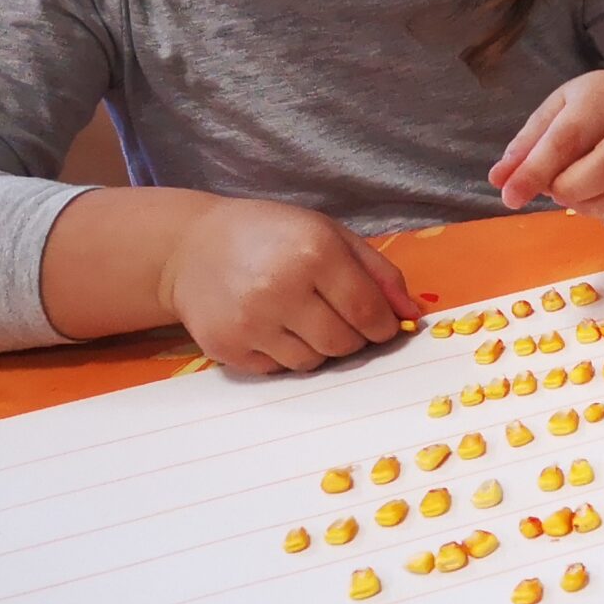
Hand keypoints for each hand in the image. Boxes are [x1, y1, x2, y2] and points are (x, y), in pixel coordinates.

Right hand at [157, 197, 412, 373]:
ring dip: (319, 347)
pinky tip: (271, 325)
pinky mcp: (226, 347)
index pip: (368, 313)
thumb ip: (379, 273)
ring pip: (313, 362)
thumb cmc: (272, 235)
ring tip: (301, 317)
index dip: (383, 327)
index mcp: (314, 254)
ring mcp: (250, 322)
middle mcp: (281, 289)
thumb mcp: (331, 234)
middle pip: (344, 344)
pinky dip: (284, 354)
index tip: (380, 325)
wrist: (190, 246)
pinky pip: (278, 370)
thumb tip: (412, 315)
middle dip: (353, 339)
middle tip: (338, 318)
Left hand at [491, 71, 603, 234]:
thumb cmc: (596, 113)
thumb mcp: (558, 113)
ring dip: (594, 210)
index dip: (536, 170)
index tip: (510, 196)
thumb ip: (528, 145)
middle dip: (571, 190)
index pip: (570, 136)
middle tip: (556, 192)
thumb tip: (501, 180)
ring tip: (579, 199)